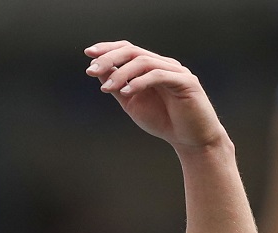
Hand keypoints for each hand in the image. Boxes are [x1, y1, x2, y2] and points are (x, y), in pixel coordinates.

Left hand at [85, 41, 227, 149]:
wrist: (190, 138)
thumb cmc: (163, 120)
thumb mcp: (131, 102)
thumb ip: (117, 86)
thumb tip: (97, 70)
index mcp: (150, 68)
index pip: (128, 49)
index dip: (108, 48)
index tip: (88, 53)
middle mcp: (164, 65)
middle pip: (133, 51)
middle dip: (109, 58)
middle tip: (90, 70)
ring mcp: (176, 72)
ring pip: (144, 61)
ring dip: (121, 73)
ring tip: (106, 88)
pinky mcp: (186, 82)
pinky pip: (159, 75)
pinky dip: (139, 82)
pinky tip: (125, 92)